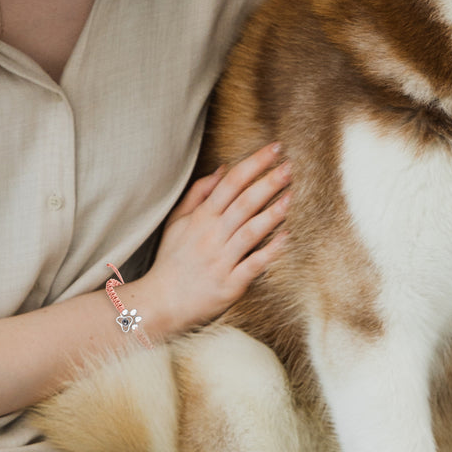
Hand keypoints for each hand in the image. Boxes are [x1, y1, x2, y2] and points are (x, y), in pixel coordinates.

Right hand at [135, 142, 291, 337]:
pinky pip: (253, 265)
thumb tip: (224, 168)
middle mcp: (212, 236)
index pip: (231, 183)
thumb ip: (198, 193)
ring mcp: (221, 260)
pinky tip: (287, 237)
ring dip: (272, 213)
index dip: (254, 163)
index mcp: (201, 218)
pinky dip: (270, 252)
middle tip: (289, 166)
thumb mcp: (177, 221)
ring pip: (250, 231)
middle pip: (243, 203)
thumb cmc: (172, 259)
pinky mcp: (230, 285)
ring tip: (291, 196)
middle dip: (268, 182)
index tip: (275, 149)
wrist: (161, 302)